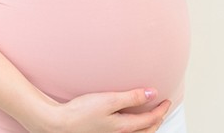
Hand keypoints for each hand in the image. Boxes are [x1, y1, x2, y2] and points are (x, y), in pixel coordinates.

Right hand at [27, 88, 170, 132]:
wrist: (57, 123)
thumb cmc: (80, 113)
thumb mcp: (110, 100)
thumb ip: (132, 97)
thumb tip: (152, 94)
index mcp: (124, 128)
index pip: (150, 120)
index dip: (161, 110)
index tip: (166, 101)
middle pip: (146, 131)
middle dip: (157, 120)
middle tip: (162, 108)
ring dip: (147, 126)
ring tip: (150, 117)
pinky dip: (135, 129)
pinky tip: (129, 121)